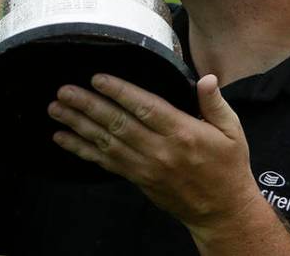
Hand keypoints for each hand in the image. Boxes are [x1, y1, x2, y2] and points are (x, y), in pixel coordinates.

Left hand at [48, 73, 262, 240]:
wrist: (221, 211)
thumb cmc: (227, 166)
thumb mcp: (232, 131)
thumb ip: (215, 103)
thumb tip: (206, 79)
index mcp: (183, 133)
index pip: (146, 108)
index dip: (120, 92)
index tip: (97, 78)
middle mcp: (160, 150)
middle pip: (118, 124)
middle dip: (88, 106)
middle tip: (64, 90)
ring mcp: (145, 167)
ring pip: (106, 142)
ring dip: (78, 125)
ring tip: (56, 109)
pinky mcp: (137, 179)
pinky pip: (105, 162)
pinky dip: (82, 150)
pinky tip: (63, 139)